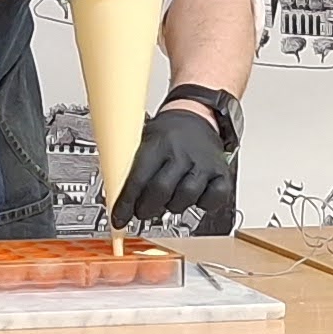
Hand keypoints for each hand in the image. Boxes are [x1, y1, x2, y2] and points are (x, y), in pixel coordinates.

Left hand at [111, 101, 235, 232]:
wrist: (197, 115)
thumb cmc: (168, 132)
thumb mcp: (143, 138)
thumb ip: (131, 165)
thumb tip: (111, 195)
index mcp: (158, 144)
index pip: (138, 178)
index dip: (126, 203)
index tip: (119, 218)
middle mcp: (182, 154)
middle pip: (161, 190)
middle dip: (147, 209)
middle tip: (142, 211)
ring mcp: (203, 164)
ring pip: (186, 198)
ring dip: (173, 206)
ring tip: (168, 200)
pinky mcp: (221, 173)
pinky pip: (213, 199)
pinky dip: (203, 205)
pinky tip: (194, 197)